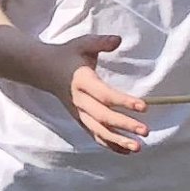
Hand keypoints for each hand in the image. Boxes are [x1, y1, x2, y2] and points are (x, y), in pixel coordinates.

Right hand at [55, 34, 154, 154]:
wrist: (44, 69)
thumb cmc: (68, 55)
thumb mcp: (82, 44)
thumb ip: (100, 42)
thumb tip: (118, 40)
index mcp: (82, 82)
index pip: (105, 95)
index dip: (124, 101)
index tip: (144, 106)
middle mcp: (79, 101)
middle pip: (103, 117)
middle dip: (124, 125)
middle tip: (145, 131)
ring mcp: (78, 113)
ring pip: (98, 131)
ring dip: (118, 141)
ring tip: (138, 147)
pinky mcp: (80, 119)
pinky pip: (95, 135)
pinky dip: (110, 145)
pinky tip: (127, 151)